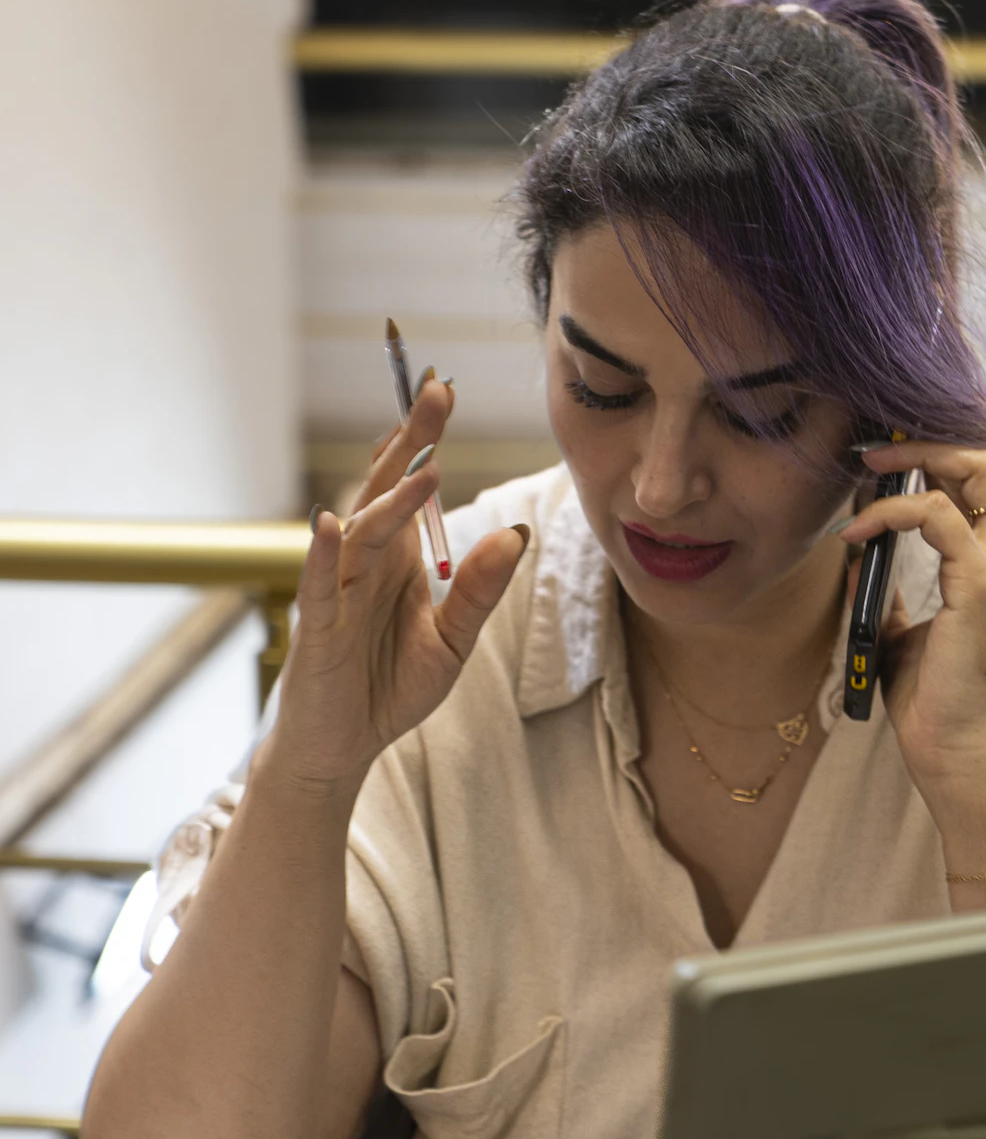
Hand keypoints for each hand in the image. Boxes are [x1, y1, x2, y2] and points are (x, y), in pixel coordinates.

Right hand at [262, 381, 528, 797]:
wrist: (342, 749)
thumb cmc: (389, 689)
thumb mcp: (453, 642)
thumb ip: (480, 591)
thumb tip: (516, 534)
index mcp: (398, 559)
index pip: (411, 486)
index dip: (425, 440)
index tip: (445, 389)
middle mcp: (365, 563)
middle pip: (385, 489)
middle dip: (410, 441)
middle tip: (437, 390)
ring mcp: (336, 592)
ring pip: (361, 531)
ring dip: (389, 498)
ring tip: (422, 464)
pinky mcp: (317, 630)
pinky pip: (318, 585)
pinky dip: (321, 554)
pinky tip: (329, 523)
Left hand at [838, 437, 985, 801]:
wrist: (956, 756)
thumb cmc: (932, 702)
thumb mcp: (900, 634)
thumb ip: (888, 592)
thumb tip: (856, 558)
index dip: (954, 446)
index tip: (894, 453)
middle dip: (932, 438)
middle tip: (875, 452)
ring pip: (981, 467)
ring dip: (917, 457)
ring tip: (867, 470)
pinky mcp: (980, 590)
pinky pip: (937, 516)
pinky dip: (890, 513)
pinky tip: (856, 535)